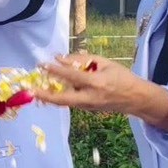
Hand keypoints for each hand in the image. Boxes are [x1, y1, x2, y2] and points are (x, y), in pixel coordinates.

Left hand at [34, 53, 167, 130]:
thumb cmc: (122, 77)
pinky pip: (70, 102)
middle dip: (45, 96)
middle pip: (63, 99)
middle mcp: (90, 97)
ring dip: (49, 97)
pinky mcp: (87, 110)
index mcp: (97, 82)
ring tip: (36, 89)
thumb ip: (83, 60)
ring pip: (64, 102)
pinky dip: (59, 97)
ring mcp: (88, 107)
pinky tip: (50, 91)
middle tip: (30, 90)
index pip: (71, 76)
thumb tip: (61, 58)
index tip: (42, 64)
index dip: (55, 70)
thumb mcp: (106, 63)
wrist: (136, 99)